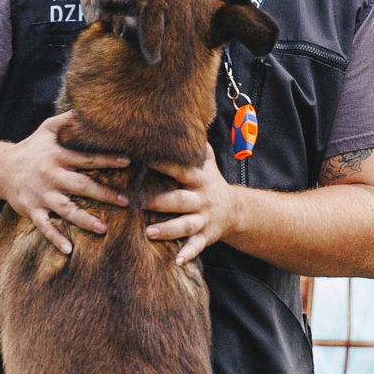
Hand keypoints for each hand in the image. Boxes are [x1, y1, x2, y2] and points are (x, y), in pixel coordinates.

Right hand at [0, 112, 126, 254]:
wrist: (0, 168)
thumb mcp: (47, 129)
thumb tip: (88, 107)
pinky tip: (69, 250)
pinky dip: (55, 238)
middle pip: (82, 186)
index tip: (128, 162)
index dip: (107, 159)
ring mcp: (41, 195)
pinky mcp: (32, 211)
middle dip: (104, 194)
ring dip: (85, 220)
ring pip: (66, 209)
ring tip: (104, 229)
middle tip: (126, 202)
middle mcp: (51, 176)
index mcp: (58, 157)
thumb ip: (67, 120)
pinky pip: (45, 227)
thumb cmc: (31, 148)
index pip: (87, 158)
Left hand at [144, 148, 242, 266]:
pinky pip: (197, 246)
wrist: (235, 210)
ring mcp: (204, 218)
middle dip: (160, 201)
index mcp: (197, 176)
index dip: (162, 163)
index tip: (141, 158)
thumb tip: (181, 111)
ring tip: (149, 233)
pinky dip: (188, 254)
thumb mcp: (205, 161)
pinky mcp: (206, 236)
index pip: (179, 168)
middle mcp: (201, 197)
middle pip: (180, 199)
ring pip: (186, 224)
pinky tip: (177, 262)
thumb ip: (192, 142)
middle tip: (138, 202)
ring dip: (168, 229)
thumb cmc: (208, 181)